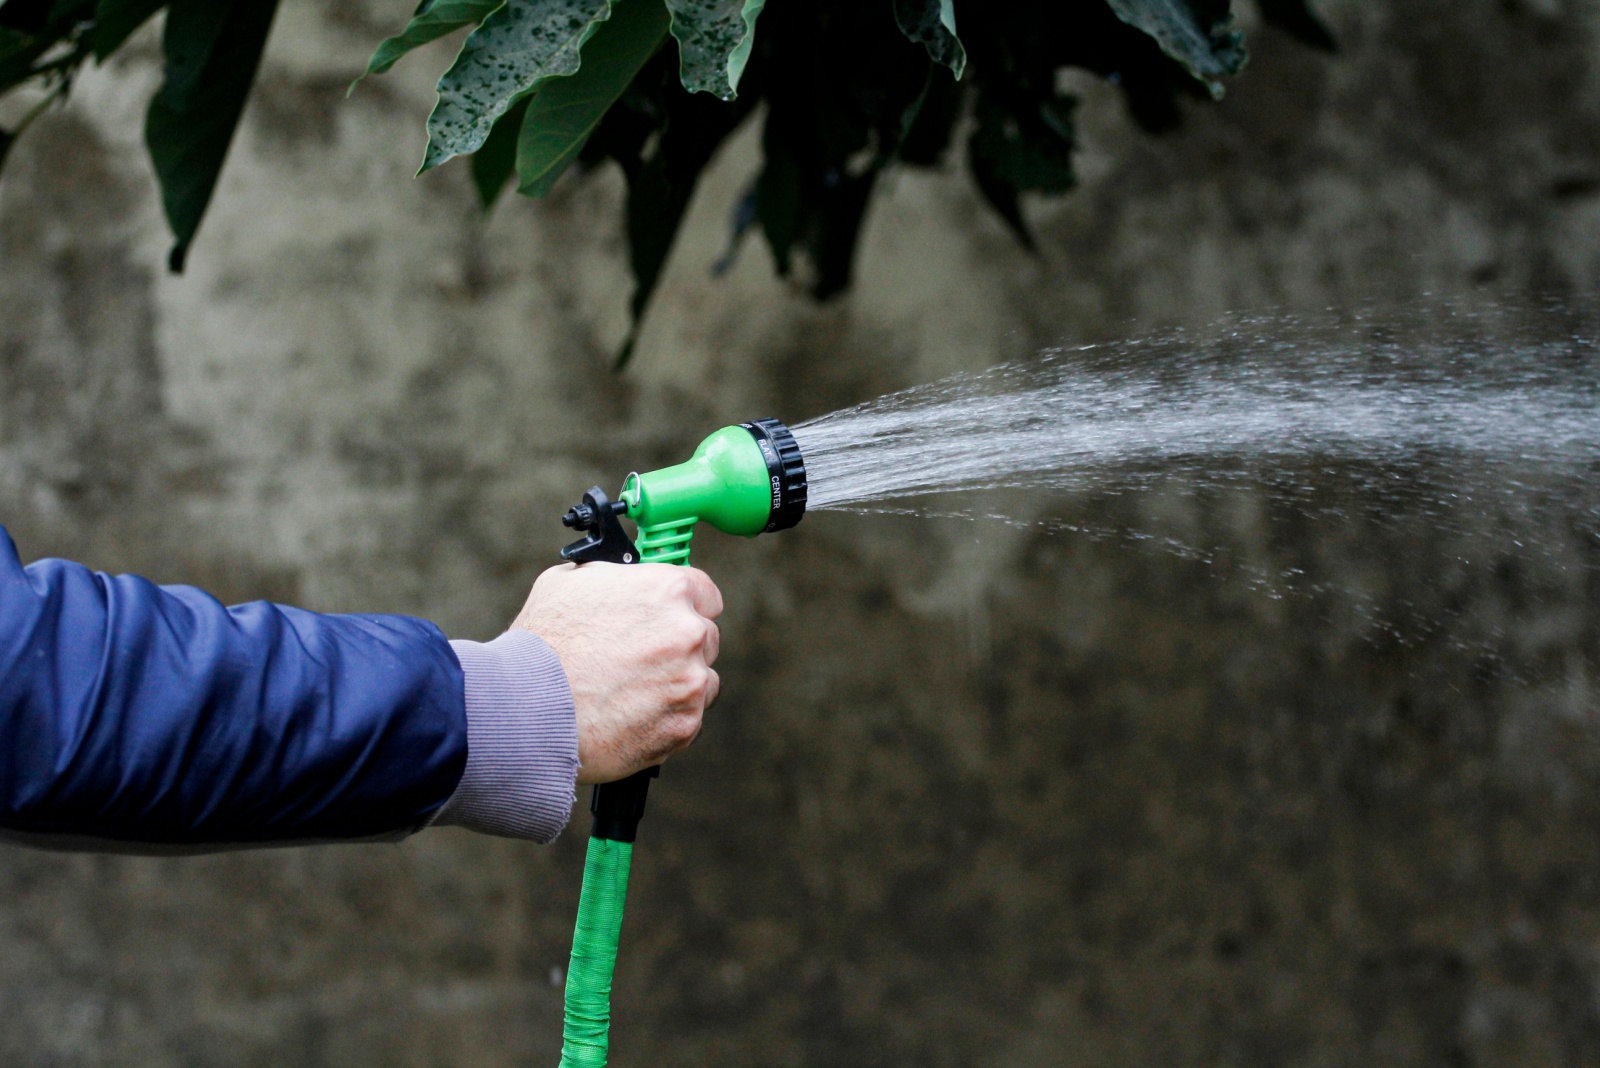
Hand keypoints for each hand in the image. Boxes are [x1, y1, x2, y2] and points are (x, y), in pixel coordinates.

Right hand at [512, 562, 722, 784]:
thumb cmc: (540, 645)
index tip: (673, 619)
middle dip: (678, 649)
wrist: (524, 708)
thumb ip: (614, 579)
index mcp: (667, 590)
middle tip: (638, 662)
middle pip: (704, 639)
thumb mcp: (569, 583)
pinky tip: (628, 717)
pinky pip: (687, 720)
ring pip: (699, 681)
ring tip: (629, 694)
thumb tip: (624, 580)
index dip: (686, 607)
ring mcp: (689, 682)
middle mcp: (687, 633)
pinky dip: (664, 721)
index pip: (706, 595)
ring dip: (675, 686)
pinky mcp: (683, 726)